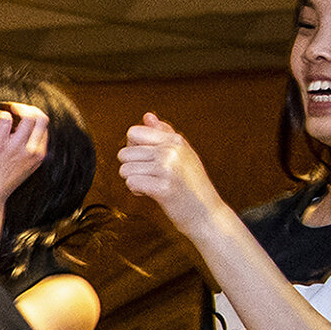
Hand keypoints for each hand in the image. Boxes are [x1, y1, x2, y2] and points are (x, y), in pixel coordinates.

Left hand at [0, 103, 48, 207]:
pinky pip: (5, 119)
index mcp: (38, 155)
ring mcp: (15, 147)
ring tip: (8, 108)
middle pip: (41, 117)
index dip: (35, 116)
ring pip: (27, 115)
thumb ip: (28, 152)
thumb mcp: (24, 167)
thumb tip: (22, 133)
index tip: (24, 115)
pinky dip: (1, 113)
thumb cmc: (1, 183)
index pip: (44, 126)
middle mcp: (31, 150)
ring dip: (17, 107)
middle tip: (17, 108)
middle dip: (30, 108)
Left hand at [118, 112, 226, 232]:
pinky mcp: (163, 188)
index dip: (133, 148)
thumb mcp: (183, 153)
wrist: (206, 213)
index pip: (133, 132)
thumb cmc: (191, 185)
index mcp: (176, 140)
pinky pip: (131, 183)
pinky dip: (137, 191)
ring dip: (134, 180)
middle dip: (132, 167)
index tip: (146, 159)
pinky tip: (152, 194)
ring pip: (125, 169)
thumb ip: (163, 134)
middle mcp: (171, 151)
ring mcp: (168, 168)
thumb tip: (147, 116)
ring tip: (153, 184)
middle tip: (152, 176)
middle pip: (124, 153)